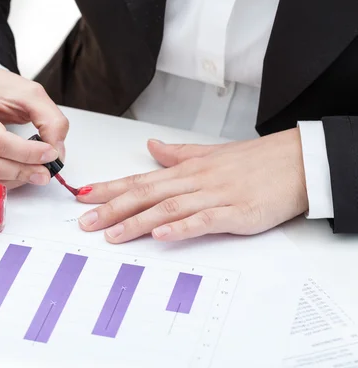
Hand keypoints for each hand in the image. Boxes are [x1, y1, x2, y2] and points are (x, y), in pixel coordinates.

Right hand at [0, 66, 68, 188]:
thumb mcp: (29, 93)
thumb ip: (50, 119)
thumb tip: (57, 153)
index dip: (27, 153)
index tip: (51, 154)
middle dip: (22, 171)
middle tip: (46, 172)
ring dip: (15, 178)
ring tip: (37, 170)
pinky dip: (6, 178)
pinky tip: (20, 169)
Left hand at [76, 128, 308, 242]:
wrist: (298, 161)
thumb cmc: (256, 160)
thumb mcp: (211, 154)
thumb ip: (177, 154)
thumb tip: (151, 147)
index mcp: (187, 170)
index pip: (140, 179)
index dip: (110, 188)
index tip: (83, 195)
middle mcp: (195, 181)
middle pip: (146, 194)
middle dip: (112, 208)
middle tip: (85, 222)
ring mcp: (215, 197)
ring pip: (168, 208)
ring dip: (137, 221)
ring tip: (112, 234)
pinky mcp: (237, 213)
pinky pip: (204, 221)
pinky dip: (181, 228)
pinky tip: (161, 236)